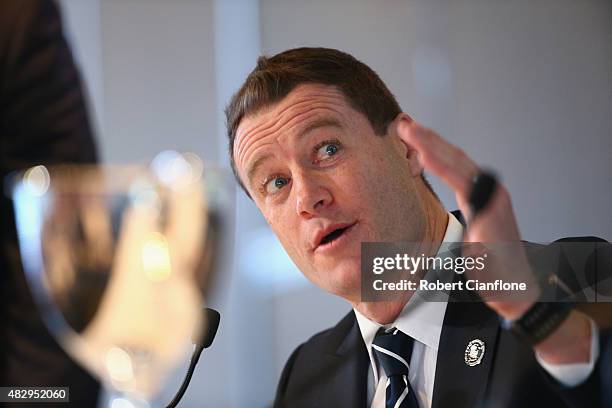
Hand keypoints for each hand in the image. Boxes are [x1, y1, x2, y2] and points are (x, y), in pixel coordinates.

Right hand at [397, 118, 592, 363]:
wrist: (515, 288)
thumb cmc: (496, 276)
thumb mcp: (483, 257)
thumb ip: (477, 229)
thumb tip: (470, 205)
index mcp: (488, 204)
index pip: (457, 173)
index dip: (435, 157)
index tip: (414, 142)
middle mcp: (491, 193)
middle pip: (457, 159)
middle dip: (430, 140)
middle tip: (405, 126)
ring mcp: (488, 194)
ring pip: (458, 161)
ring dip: (434, 145)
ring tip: (411, 132)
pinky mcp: (483, 199)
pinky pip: (460, 171)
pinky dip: (441, 159)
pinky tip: (428, 155)